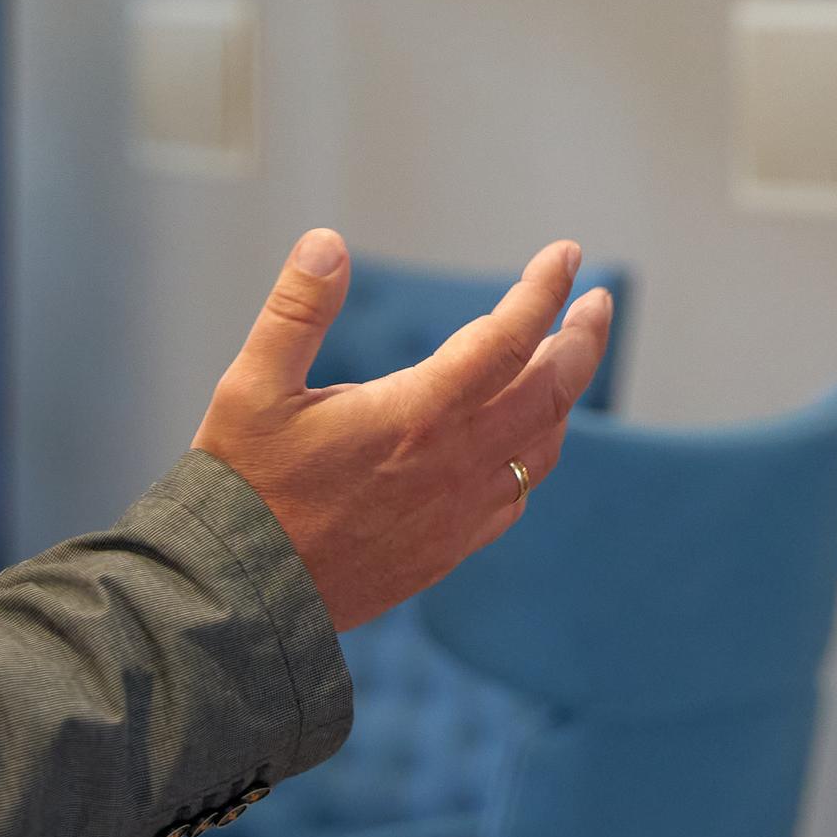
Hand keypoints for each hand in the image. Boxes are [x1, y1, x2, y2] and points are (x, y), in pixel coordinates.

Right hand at [195, 230, 614, 631]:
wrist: (240, 595)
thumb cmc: (242, 486)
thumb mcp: (252, 385)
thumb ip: (296, 309)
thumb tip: (328, 241)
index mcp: (418, 413)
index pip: (508, 338)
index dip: (544, 290)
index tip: (566, 254)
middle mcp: (454, 463)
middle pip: (551, 392)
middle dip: (582, 340)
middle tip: (596, 304)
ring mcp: (458, 513)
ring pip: (542, 447)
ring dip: (563, 397)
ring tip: (563, 360)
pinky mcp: (448, 550)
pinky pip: (517, 495)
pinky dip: (535, 453)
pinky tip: (523, 440)